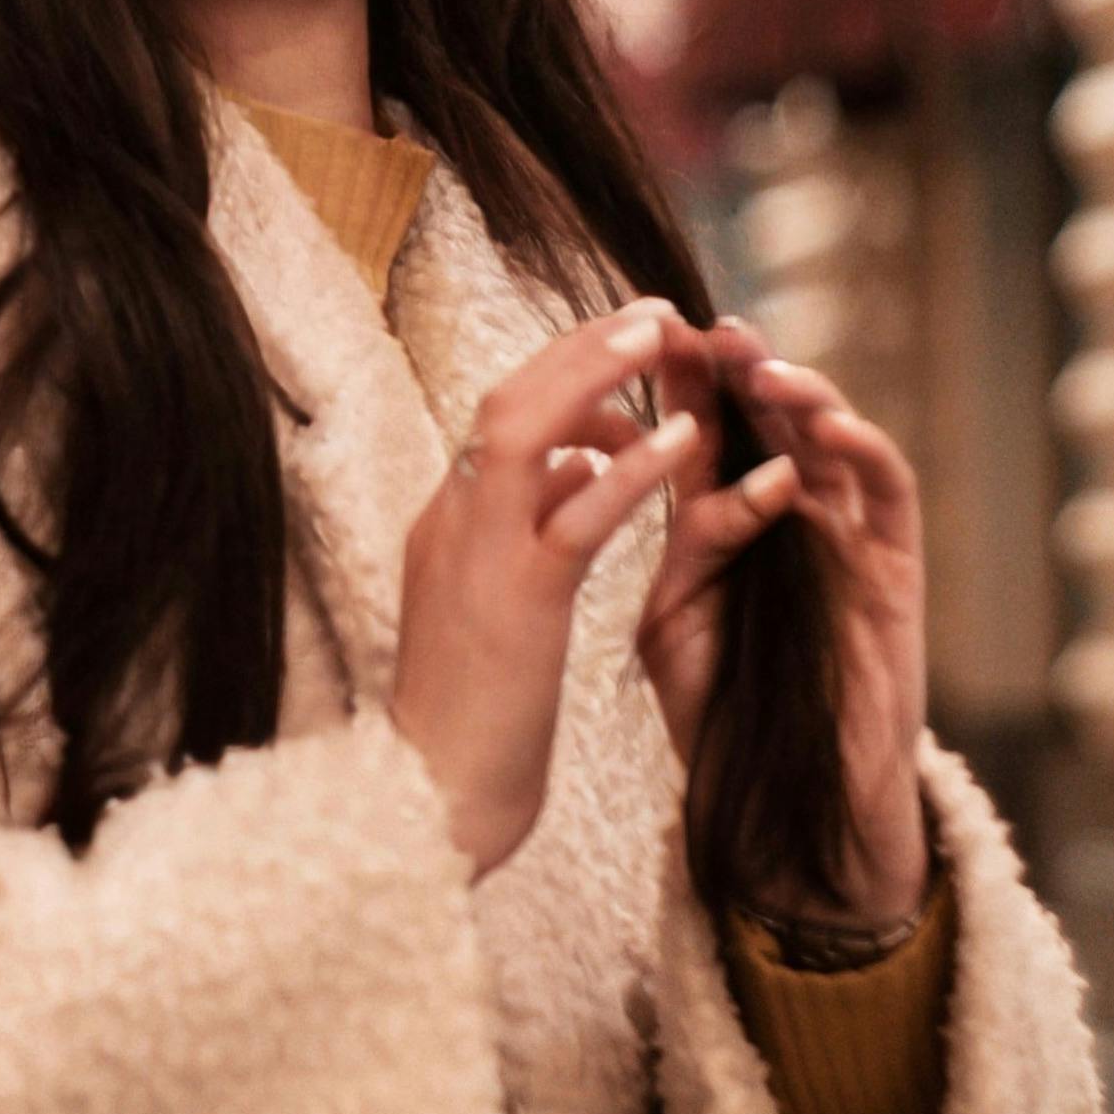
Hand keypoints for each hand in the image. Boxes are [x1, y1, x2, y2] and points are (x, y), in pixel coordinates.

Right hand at [392, 302, 697, 880]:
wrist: (431, 800)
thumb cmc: (470, 716)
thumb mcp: (500, 602)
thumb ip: (534, 524)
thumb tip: (583, 459)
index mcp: (448, 523)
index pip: (502, 416)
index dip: (565, 369)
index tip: (624, 343)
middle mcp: (453, 522)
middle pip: (508, 399)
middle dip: (581, 347)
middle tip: (652, 313)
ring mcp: (479, 556)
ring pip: (528, 432)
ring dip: (597, 375)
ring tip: (662, 339)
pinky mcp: (518, 600)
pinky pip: (576, 516)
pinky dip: (628, 470)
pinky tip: (681, 443)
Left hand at [638, 321, 931, 927]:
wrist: (783, 805)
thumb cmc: (722, 716)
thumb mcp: (672, 621)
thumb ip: (678, 545)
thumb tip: (676, 472)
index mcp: (726, 525)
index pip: (707, 434)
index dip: (687, 383)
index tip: (653, 335)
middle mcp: (791, 518)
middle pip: (773, 422)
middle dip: (745, 370)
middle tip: (715, 331)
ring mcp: (846, 538)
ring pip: (833, 441)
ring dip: (802, 397)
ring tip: (765, 369)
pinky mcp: (894, 569)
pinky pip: (887, 493)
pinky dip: (863, 452)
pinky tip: (826, 428)